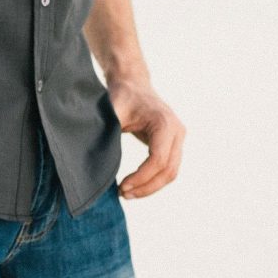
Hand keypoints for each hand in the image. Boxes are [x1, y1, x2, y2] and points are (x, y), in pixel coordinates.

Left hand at [107, 76, 184, 199]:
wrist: (132, 83)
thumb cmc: (122, 95)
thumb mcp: (113, 111)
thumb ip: (110, 132)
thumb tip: (99, 160)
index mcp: (164, 123)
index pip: (158, 159)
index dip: (141, 178)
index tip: (122, 186)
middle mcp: (177, 131)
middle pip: (168, 170)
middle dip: (146, 187)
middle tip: (123, 194)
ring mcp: (178, 138)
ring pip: (171, 172)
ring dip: (151, 186)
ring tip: (128, 193)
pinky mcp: (174, 143)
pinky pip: (168, 167)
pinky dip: (154, 179)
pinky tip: (136, 185)